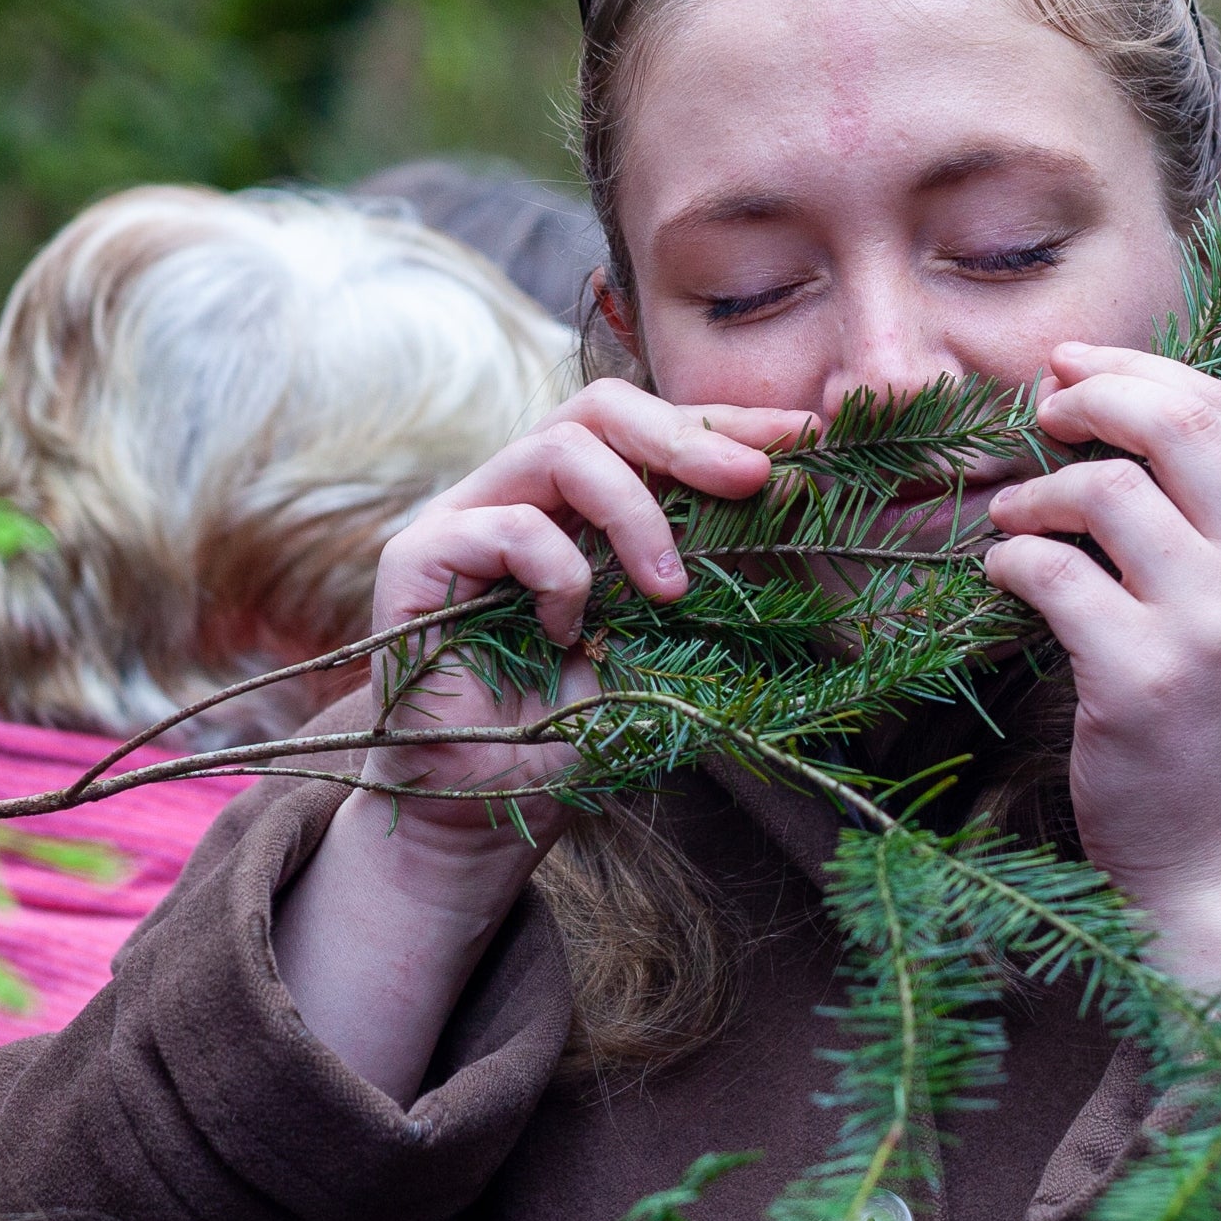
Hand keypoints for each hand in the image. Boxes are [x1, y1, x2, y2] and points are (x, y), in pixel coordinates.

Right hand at [275, 379, 809, 1096]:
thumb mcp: (659, 641)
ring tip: (670, 589)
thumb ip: (699, 570)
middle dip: (689, 437)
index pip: (646, 430)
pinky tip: (567, 636)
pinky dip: (560, 575)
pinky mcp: (416, 558)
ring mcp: (461, 518)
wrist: (488, 812)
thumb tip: (795, 501)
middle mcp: (513, 494)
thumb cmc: (573, 731)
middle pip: (599, 409)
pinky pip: (508, 525)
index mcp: (570, 504)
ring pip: (559, 448)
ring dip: (635, 513)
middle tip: (755, 481)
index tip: (804, 437)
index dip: (722, 424)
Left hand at [984, 343, 1220, 988]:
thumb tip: (1107, 400)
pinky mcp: (1141, 678)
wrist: (1219, 848)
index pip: (1220, 409)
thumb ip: (1208, 511)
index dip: (1135, 369)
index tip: (1071, 365)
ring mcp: (1210, 627)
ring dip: (1038, 491)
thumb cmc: (1216, 711)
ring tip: (1014, 519)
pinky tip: (1004, 577)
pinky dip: (1012, 561)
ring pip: (1107, 491)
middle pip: (1175, 422)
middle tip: (1040, 415)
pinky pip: (1053, 573)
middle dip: (1091, 397)